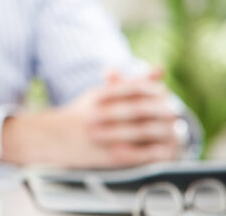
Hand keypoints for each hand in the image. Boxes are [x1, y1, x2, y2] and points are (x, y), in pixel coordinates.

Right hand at [0, 68, 183, 167]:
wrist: (52, 138)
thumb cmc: (79, 114)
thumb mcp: (100, 93)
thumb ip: (130, 83)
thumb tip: (159, 71)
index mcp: (99, 96)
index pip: (133, 88)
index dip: (153, 91)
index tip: (164, 94)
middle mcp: (99, 114)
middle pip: (138, 110)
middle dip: (160, 112)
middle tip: (174, 113)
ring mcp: (102, 135)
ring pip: (139, 132)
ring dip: (160, 132)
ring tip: (174, 131)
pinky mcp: (106, 155)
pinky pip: (135, 154)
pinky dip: (152, 153)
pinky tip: (163, 151)